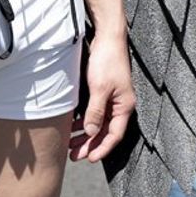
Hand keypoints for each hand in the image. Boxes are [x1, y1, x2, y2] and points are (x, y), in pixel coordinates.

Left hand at [69, 32, 135, 162]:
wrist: (108, 37)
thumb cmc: (107, 60)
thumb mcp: (100, 88)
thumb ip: (95, 111)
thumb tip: (91, 132)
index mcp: (124, 106)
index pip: (114, 135)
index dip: (101, 149)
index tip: (88, 159)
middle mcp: (120, 105)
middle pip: (106, 132)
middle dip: (90, 145)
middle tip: (74, 156)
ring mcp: (112, 98)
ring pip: (99, 123)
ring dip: (86, 134)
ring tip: (71, 144)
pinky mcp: (104, 91)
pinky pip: (95, 112)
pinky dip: (85, 120)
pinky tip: (73, 126)